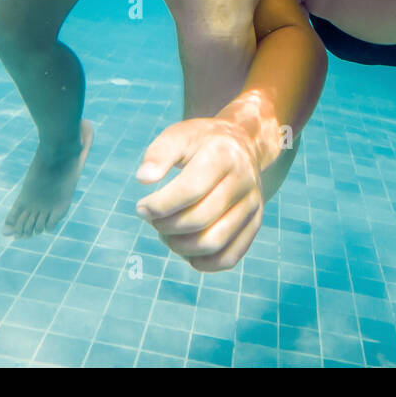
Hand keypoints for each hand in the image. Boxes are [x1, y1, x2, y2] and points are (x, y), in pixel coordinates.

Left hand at [136, 118, 264, 270]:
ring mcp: (252, 204)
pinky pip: (229, 258)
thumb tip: (144, 178)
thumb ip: (159, 154)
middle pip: (200, 219)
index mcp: (224, 155)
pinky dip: (202, 262)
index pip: (190, 190)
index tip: (142, 207)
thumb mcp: (179, 135)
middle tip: (153, 220)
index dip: (160, 205)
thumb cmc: (202, 142)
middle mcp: (244, 181)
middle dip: (166, 226)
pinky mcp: (253, 223)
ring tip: (167, 234)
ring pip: (214, 243)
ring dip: (181, 247)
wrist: (242, 143)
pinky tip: (185, 249)